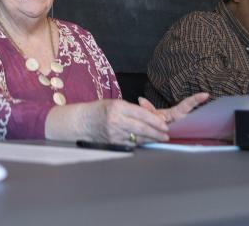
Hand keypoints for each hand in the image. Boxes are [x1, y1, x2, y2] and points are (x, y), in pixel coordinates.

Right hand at [82, 93, 207, 144]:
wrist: (82, 122)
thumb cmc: (99, 110)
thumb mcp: (115, 103)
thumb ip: (133, 109)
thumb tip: (153, 117)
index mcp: (117, 107)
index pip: (141, 114)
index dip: (155, 120)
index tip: (164, 124)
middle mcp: (116, 121)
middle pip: (142, 128)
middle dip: (157, 132)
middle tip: (166, 135)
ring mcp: (114, 134)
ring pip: (139, 138)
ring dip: (151, 139)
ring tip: (160, 138)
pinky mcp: (114, 144)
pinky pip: (131, 144)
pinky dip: (141, 143)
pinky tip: (147, 142)